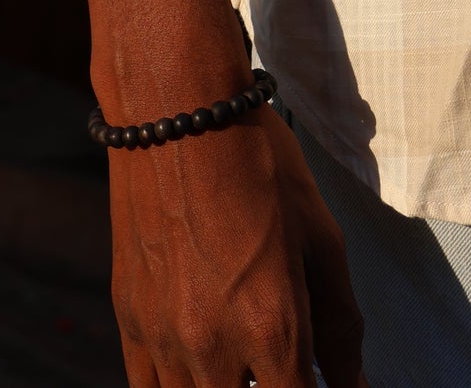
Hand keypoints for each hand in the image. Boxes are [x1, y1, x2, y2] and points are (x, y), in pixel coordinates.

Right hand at [106, 102, 367, 387]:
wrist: (176, 109)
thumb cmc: (260, 164)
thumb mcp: (321, 238)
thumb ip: (341, 325)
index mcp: (272, 328)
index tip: (314, 381)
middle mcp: (212, 347)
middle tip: (280, 364)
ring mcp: (162, 336)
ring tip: (244, 362)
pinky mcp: (129, 317)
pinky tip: (202, 370)